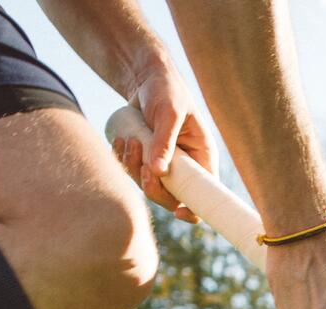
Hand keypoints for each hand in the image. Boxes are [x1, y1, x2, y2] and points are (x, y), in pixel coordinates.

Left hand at [116, 67, 214, 223]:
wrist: (145, 79)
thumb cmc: (166, 91)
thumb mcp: (168, 114)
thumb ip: (163, 142)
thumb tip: (158, 173)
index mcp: (201, 156)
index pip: (204, 193)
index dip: (193, 209)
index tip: (177, 211)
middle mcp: (185, 166)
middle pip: (171, 197)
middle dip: (154, 186)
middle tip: (144, 166)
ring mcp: (164, 165)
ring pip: (148, 186)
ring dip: (134, 169)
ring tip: (129, 141)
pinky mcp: (145, 161)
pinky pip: (132, 174)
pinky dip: (123, 162)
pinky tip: (121, 141)